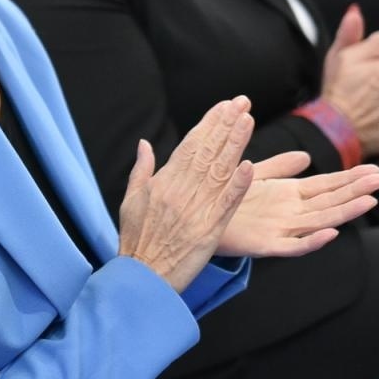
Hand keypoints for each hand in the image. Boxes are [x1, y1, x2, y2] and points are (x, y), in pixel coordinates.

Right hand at [117, 97, 254, 290]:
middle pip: (206, 152)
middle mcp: (179, 192)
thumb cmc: (135, 240)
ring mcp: (194, 210)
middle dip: (225, 125)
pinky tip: (248, 168)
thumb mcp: (130, 201)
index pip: (189, 146)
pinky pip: (225, 205)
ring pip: (218, 171)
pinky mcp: (208, 230)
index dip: (209, 124)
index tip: (224, 106)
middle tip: (242, 103)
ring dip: (234, 145)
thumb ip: (141, 171)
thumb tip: (144, 144)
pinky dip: (237, 186)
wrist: (141, 275)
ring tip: (247, 122)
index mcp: (162, 183)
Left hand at [216, 151, 378, 257]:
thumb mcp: (255, 178)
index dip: (350, 178)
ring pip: (320, 221)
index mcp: (290, 196)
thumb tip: (307, 156)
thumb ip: (279, 167)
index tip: (375, 169)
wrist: (196, 220)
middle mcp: (291, 213)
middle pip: (331, 201)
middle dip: (357, 191)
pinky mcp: (265, 245)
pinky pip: (293, 246)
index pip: (327, 185)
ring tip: (368, 201)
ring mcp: (281, 230)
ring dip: (345, 212)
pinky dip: (312, 241)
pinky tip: (329, 232)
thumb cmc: (225, 200)